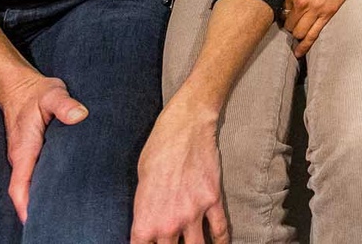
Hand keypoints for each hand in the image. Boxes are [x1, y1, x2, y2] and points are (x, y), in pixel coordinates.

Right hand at [0, 70, 88, 222]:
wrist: (18, 85)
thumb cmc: (35, 91)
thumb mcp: (52, 93)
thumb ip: (65, 104)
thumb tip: (80, 115)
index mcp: (24, 149)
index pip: (19, 185)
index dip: (25, 204)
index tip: (35, 220)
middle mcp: (22, 157)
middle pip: (25, 191)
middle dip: (37, 208)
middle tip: (58, 221)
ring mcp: (26, 156)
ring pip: (31, 184)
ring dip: (41, 198)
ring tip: (64, 212)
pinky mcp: (32, 152)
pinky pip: (35, 175)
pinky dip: (44, 186)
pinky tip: (63, 190)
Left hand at [129, 99, 227, 243]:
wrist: (184, 128)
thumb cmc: (157, 151)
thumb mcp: (140, 184)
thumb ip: (145, 211)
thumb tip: (149, 225)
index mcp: (146, 220)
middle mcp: (169, 223)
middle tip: (173, 243)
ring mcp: (193, 213)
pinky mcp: (212, 200)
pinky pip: (219, 229)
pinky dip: (221, 241)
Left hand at [283, 0, 350, 56]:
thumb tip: (287, 5)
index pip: (282, 11)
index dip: (284, 15)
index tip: (287, 15)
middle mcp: (302, 3)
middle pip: (289, 25)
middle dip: (290, 27)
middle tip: (292, 25)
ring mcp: (315, 11)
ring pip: (299, 33)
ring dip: (297, 35)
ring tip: (297, 36)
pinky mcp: (327, 15)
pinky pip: (313, 35)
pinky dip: (305, 46)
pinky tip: (299, 52)